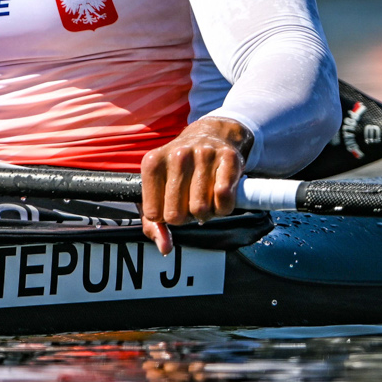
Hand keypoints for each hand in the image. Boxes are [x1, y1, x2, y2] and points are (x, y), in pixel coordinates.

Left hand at [139, 117, 249, 254]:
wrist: (212, 134)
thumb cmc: (182, 169)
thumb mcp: (158, 189)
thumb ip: (153, 224)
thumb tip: (165, 247)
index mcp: (153, 163)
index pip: (154, 214)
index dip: (165, 217)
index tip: (172, 205)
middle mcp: (177, 155)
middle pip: (177, 215)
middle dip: (185, 216)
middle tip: (190, 204)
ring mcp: (204, 154)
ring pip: (201, 209)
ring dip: (206, 213)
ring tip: (204, 198)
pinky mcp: (228, 158)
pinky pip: (224, 198)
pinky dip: (224, 207)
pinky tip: (219, 196)